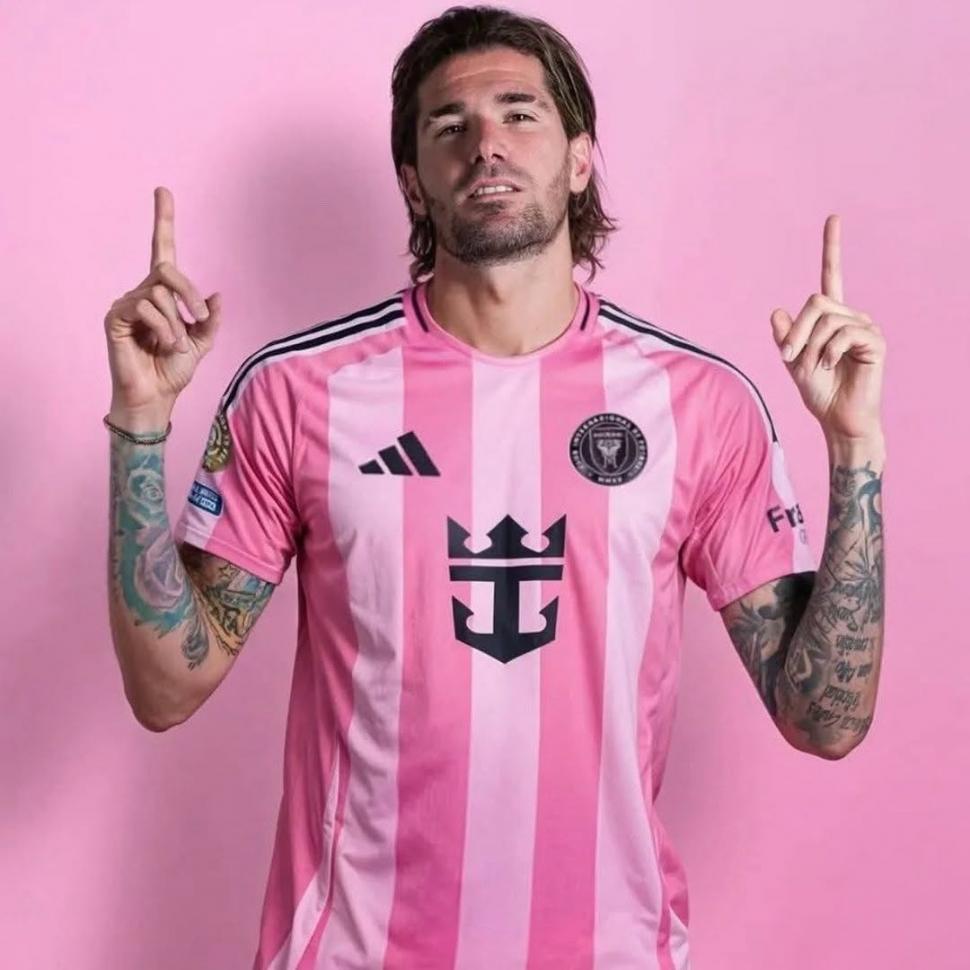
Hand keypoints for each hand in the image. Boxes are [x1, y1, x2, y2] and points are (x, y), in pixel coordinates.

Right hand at [104, 186, 222, 427]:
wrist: (157, 396)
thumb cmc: (175, 369)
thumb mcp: (203, 342)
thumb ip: (210, 318)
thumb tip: (216, 294)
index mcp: (165, 295)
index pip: (164, 250)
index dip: (163, 220)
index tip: (163, 190)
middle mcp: (144, 292)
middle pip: (167, 268)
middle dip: (188, 292)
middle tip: (199, 317)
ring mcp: (127, 303)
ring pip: (159, 293)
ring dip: (176, 322)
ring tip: (175, 345)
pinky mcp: (114, 316)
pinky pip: (144, 306)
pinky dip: (163, 327)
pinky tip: (164, 344)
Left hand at [769, 214, 884, 441]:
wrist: (837, 419)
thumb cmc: (819, 392)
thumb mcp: (794, 361)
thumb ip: (786, 336)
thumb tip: (777, 310)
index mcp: (831, 318)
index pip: (831, 276)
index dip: (832, 247)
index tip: (834, 218)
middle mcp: (851, 316)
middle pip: (816, 301)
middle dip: (797, 331)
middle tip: (790, 357)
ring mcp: (865, 327)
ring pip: (826, 319)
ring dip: (811, 346)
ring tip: (814, 367)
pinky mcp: (875, 341)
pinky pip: (843, 334)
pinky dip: (828, 352)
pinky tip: (830, 366)